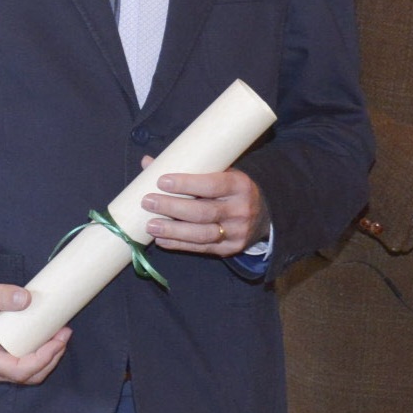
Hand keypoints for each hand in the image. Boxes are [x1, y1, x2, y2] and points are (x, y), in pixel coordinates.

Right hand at [0, 275, 68, 385]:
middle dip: (51, 358)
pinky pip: (23, 365)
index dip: (43, 358)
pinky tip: (49, 337)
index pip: (19, 370)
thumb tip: (27, 299)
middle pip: (28, 376)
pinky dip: (40, 354)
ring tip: (61, 334)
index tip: (58, 339)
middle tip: (65, 333)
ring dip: (48, 358)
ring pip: (28, 374)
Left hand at [137, 160, 267, 257]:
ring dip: (173, 231)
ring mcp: (236, 232)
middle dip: (172, 208)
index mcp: (240, 185)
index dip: (186, 184)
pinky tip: (161, 240)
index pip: (212, 185)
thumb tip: (148, 163)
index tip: (162, 181)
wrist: (264, 214)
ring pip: (201, 234)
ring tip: (150, 225)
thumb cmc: (232, 189)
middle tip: (148, 202)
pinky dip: (179, 244)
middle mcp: (240, 210)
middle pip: (203, 212)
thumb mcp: (220, 173)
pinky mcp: (229, 249)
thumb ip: (188, 169)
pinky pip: (201, 248)